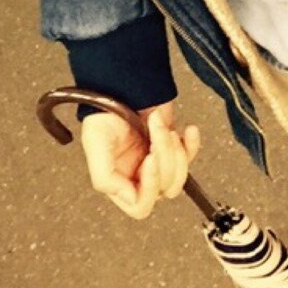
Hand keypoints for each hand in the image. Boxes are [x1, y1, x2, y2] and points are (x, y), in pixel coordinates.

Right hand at [80, 99, 200, 219]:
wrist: (122, 83)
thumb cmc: (104, 109)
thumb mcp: (94, 143)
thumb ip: (104, 177)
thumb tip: (128, 197)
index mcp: (118, 180)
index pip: (140, 205)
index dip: (149, 186)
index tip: (149, 160)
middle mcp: (139, 174)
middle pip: (164, 189)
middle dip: (164, 158)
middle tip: (155, 134)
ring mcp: (158, 161)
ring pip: (179, 175)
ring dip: (175, 149)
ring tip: (160, 125)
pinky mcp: (172, 147)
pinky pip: (191, 156)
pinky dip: (192, 143)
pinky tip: (187, 130)